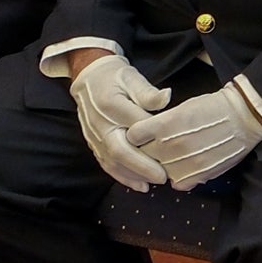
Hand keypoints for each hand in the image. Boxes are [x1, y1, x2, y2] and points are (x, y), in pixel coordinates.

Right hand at [71, 52, 171, 188]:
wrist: (89, 78)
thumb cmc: (115, 77)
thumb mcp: (133, 78)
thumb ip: (148, 92)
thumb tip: (167, 97)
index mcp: (112, 105)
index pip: (135, 126)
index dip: (153, 140)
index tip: (172, 149)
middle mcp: (100, 124)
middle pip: (120, 150)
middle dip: (142, 166)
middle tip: (163, 176)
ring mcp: (95, 137)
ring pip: (113, 162)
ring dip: (134, 175)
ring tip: (155, 182)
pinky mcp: (94, 144)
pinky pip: (107, 164)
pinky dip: (123, 177)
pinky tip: (141, 185)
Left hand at [126, 81, 261, 189]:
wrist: (243, 118)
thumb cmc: (213, 108)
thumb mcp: (182, 107)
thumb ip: (161, 123)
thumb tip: (144, 135)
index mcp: (166, 124)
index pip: (133, 136)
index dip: (137, 135)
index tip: (143, 134)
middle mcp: (172, 145)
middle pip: (144, 154)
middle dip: (147, 150)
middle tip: (159, 145)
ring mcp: (185, 163)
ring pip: (159, 170)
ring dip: (164, 165)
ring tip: (177, 154)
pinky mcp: (198, 175)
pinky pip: (177, 183)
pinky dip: (180, 177)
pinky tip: (187, 165)